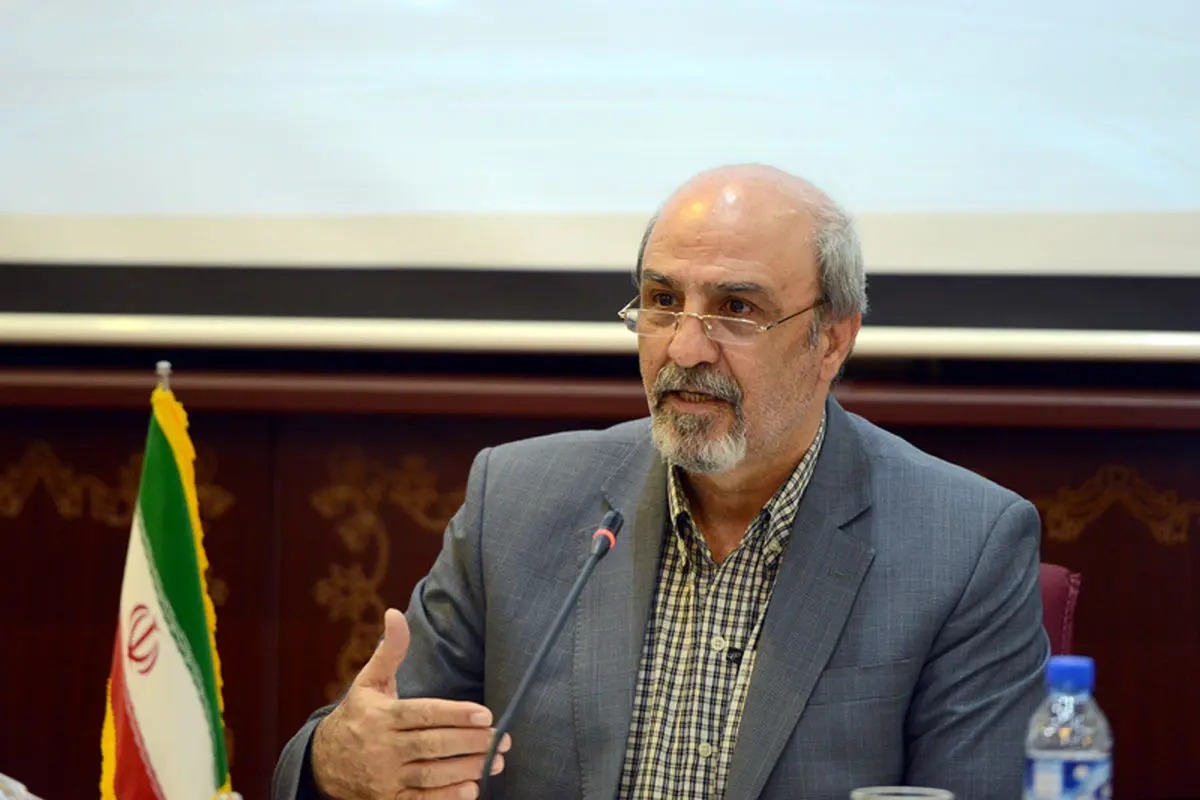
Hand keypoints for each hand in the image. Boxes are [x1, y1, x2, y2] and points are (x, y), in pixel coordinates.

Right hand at [310, 608, 508, 798]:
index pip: (423, 714)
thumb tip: (394, 613)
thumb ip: (389, 650)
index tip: (485, 714)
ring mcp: (385, 778)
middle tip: (502, 738)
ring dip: (466, 769)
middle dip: (470, 742)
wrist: (324, 763)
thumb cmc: (358, 715)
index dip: (454, 715)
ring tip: (496, 760)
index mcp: (381, 716)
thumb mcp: (369, 682)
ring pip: (430, 774)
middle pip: (431, 745)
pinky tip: (473, 788)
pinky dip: (447, 797)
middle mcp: (382, 748)